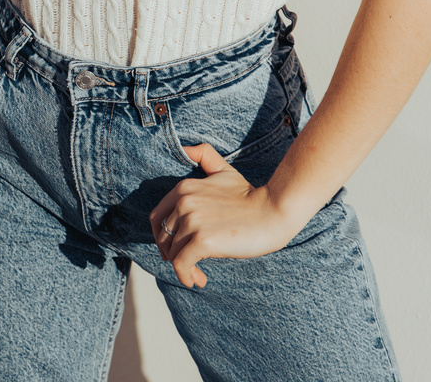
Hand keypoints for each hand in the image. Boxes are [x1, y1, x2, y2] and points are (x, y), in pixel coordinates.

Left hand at [149, 143, 300, 287]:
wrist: (273, 211)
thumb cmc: (249, 195)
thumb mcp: (223, 170)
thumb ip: (204, 156)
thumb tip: (184, 148)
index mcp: (184, 188)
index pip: (157, 217)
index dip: (163, 236)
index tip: (175, 248)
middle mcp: (184, 202)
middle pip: (163, 238)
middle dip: (173, 254)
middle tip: (189, 265)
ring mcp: (192, 221)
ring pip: (173, 253)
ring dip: (183, 269)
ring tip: (198, 275)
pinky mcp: (202, 241)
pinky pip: (181, 265)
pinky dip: (186, 276)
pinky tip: (198, 280)